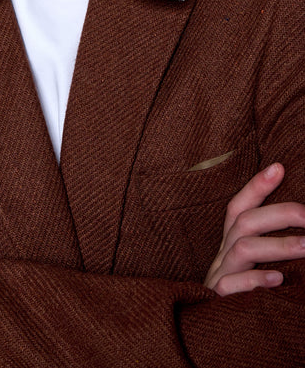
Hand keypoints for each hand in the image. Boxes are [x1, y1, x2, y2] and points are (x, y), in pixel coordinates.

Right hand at [205, 163, 304, 295]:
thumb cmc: (237, 290)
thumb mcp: (249, 263)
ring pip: (243, 247)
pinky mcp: (218, 297)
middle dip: (279, 213)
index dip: (257, 185)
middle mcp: (223, 252)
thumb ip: (266, 243)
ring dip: (278, 245)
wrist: (202, 330)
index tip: (279, 167)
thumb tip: (299, 228)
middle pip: (244, 221)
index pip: (239, 206)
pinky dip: (256, 280)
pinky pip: (233, 285)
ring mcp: (220, 274)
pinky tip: (279, 281)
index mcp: (230, 241)